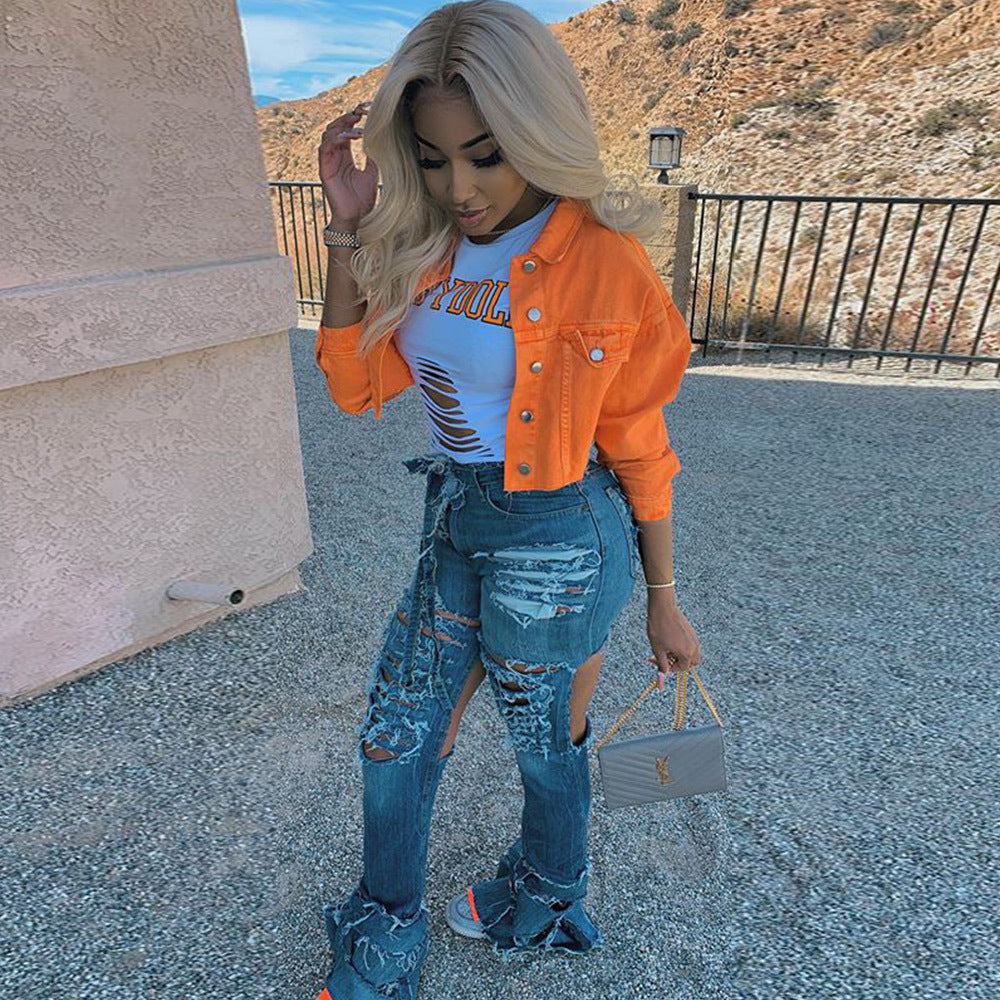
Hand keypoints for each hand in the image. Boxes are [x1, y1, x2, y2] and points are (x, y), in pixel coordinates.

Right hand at [318, 100, 377, 223]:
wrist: (356, 218)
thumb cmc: (363, 199)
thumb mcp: (373, 173)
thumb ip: (373, 157)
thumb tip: (381, 141)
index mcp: (345, 155)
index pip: (345, 130)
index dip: (353, 119)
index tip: (366, 110)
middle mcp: (335, 156)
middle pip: (335, 128)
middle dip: (347, 117)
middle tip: (361, 111)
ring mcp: (328, 162)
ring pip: (328, 134)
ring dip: (341, 126)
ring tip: (356, 123)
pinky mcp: (324, 170)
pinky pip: (324, 149)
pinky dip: (335, 140)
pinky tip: (348, 137)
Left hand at [646, 601, 700, 691]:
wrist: (662, 607)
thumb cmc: (658, 629)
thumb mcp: (658, 650)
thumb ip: (662, 666)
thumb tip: (660, 683)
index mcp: (687, 654)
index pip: (681, 668)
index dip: (667, 667)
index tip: (656, 661)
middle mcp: (694, 647)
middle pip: (691, 663)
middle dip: (679, 663)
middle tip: (666, 657)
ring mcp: (694, 638)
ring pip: (692, 653)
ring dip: (680, 655)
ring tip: (667, 648)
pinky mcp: (691, 631)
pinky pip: (690, 644)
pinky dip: (682, 646)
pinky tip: (669, 639)